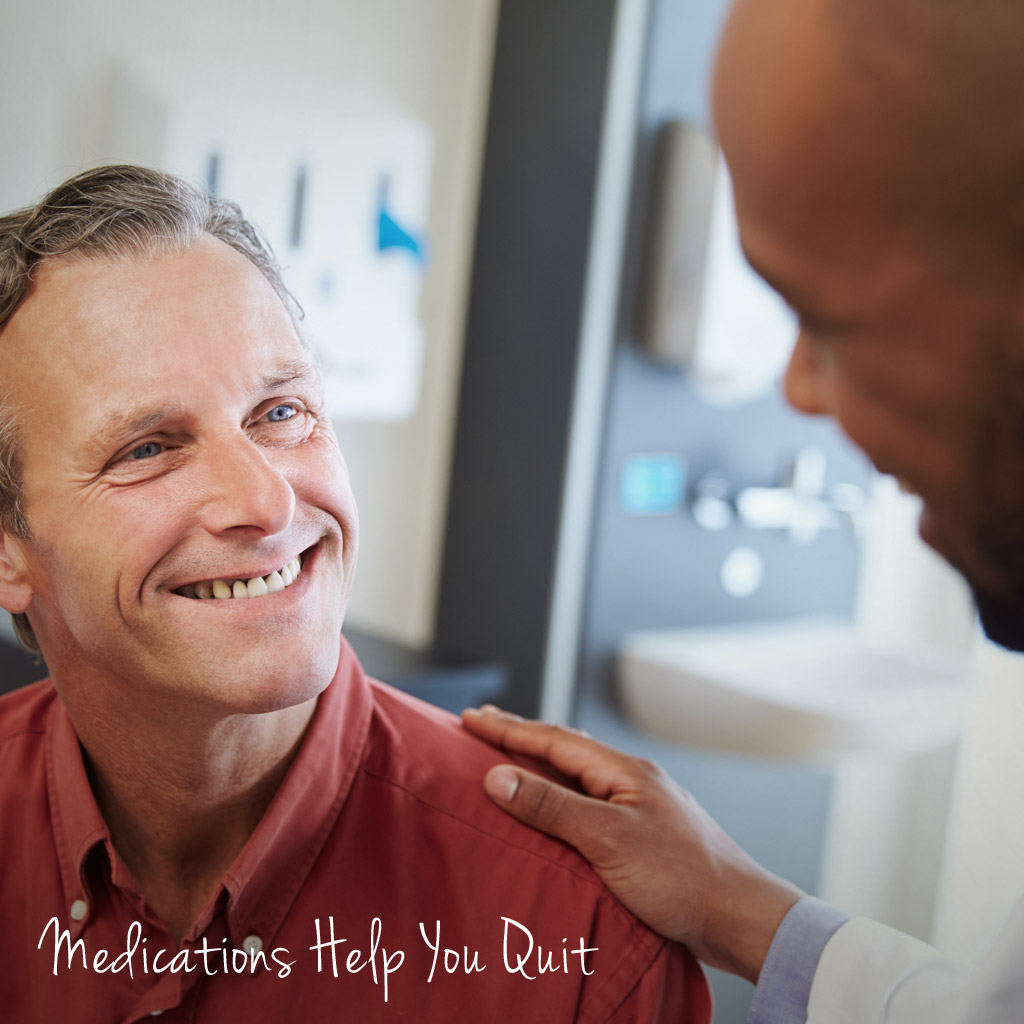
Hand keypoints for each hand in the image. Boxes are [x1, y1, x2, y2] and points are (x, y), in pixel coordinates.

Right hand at [460, 706, 803, 982]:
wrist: (740, 917)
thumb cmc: (681, 877)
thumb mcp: (607, 839)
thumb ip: (552, 806)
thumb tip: (498, 776)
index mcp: (623, 770)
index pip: (553, 739)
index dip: (508, 729)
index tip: (470, 717)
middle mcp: (632, 780)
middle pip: (566, 749)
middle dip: (522, 737)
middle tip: (483, 724)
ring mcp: (641, 806)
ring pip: (580, 774)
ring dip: (542, 764)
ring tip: (512, 758)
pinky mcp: (645, 835)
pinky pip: (591, 801)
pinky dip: (563, 794)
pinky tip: (559, 805)